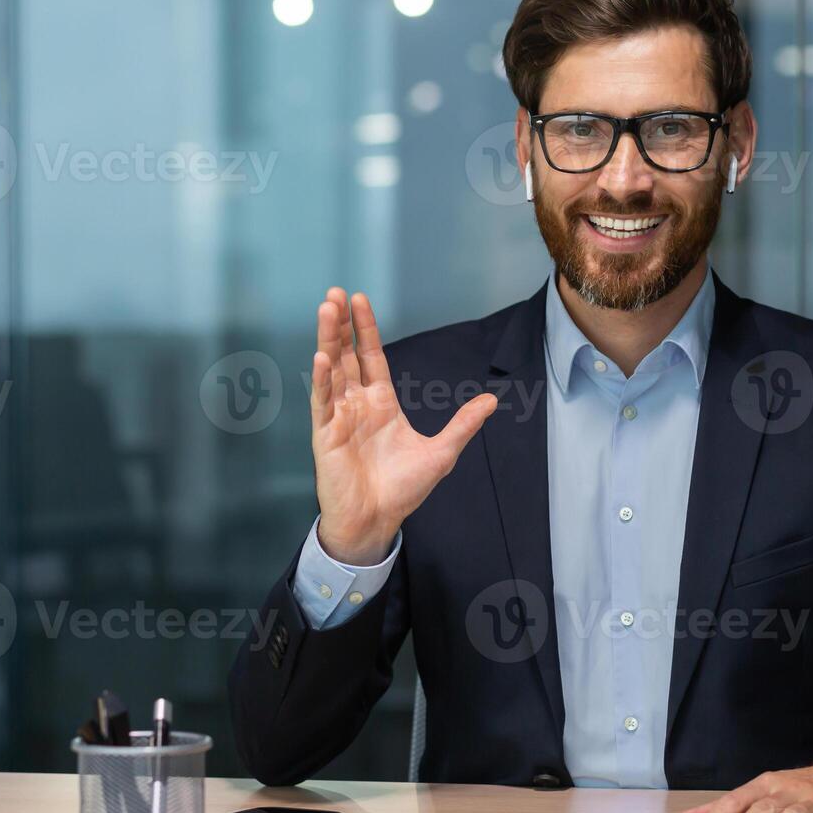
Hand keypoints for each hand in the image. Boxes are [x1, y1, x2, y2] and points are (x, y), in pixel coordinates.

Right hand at [310, 288, 497, 564]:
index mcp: (381, 404)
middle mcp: (357, 404)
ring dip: (328, 340)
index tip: (360, 300)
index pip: (370, 357)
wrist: (377, 521)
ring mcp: (338, 417)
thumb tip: (491, 401)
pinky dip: (322, 379)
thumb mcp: (441, 453)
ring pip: (331, 370)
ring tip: (326, 308)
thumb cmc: (403, 490)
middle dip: (342, 324)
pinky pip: (322, 401)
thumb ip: (462, 424)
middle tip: (336, 292)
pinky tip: (322, 357)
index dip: (365, 329)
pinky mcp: (325, 435)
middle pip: (347, 355)